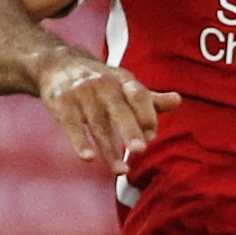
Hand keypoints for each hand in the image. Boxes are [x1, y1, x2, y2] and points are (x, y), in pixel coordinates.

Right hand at [38, 54, 179, 172]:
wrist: (58, 63)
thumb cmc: (99, 81)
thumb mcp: (124, 84)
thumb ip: (149, 98)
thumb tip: (178, 101)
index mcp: (122, 80)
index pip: (138, 95)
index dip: (146, 114)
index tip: (151, 135)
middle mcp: (103, 85)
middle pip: (118, 109)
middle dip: (129, 129)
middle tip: (140, 150)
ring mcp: (81, 93)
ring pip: (97, 124)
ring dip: (109, 149)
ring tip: (120, 171)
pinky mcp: (61, 103)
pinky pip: (71, 125)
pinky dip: (79, 142)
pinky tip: (88, 158)